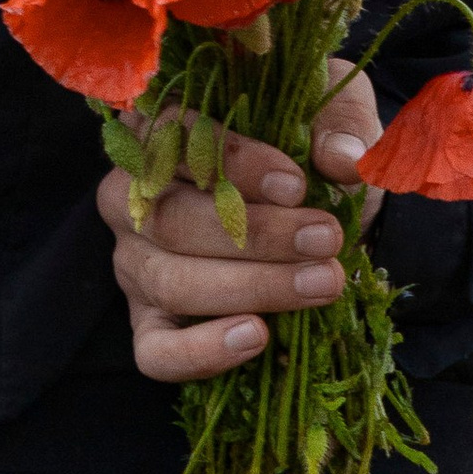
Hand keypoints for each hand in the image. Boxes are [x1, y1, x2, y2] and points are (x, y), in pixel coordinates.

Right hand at [101, 56, 381, 385]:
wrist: (312, 220)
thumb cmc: (308, 158)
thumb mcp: (329, 122)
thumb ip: (337, 128)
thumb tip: (345, 159)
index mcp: (158, 131)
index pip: (171, 138)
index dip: (231, 163)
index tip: (296, 185)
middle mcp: (127, 197)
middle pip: (168, 217)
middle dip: (255, 233)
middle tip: (325, 239)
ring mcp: (132, 264)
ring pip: (167, 280)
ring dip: (249, 286)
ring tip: (322, 283)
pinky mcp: (148, 324)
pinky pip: (155, 350)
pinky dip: (201, 350)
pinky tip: (257, 337)